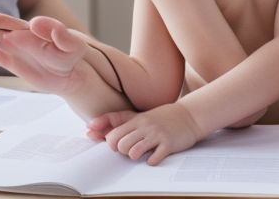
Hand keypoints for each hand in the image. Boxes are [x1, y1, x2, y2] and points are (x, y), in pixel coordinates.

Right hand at [0, 11, 87, 94]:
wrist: (69, 76)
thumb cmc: (70, 57)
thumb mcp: (70, 46)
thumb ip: (59, 33)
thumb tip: (36, 22)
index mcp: (32, 29)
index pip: (13, 22)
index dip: (0, 20)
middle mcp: (21, 35)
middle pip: (0, 26)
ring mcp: (15, 48)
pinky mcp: (12, 61)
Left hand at [87, 103, 201, 165]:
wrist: (189, 116)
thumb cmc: (161, 119)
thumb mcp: (141, 117)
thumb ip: (121, 123)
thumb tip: (95, 131)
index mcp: (136, 119)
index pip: (113, 123)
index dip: (100, 130)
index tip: (90, 132)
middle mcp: (144, 126)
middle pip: (119, 142)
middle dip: (120, 150)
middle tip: (127, 149)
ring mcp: (156, 135)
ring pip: (133, 151)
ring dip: (133, 156)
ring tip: (140, 154)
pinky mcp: (168, 144)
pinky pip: (153, 159)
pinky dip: (151, 162)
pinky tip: (153, 158)